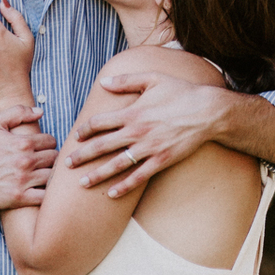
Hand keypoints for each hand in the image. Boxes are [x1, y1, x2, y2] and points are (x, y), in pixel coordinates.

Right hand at [0, 105, 56, 208]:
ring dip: (49, 175)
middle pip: (54, 159)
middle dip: (50, 159)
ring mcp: (23, 180)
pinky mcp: (20, 197)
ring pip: (52, 176)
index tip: (42, 149)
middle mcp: (25, 161)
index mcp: (22, 143)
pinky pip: (44, 196)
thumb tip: (40, 112)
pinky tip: (38, 189)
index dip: (48, 144)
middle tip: (43, 162)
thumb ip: (18, 112)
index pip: (51, 141)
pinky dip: (45, 193)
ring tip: (42, 175)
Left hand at [66, 75, 225, 197]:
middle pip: (102, 146)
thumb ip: (126, 80)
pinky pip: (139, 177)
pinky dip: (124, 186)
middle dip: (82, 155)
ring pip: (117, 164)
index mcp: (133, 112)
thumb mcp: (153, 79)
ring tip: (82, 183)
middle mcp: (137, 132)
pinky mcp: (162, 161)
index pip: (100, 122)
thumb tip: (103, 82)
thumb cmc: (181, 92)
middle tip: (66, 164)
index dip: (85, 129)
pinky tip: (111, 194)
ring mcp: (149, 148)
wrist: (208, 111)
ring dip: (97, 174)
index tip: (77, 135)